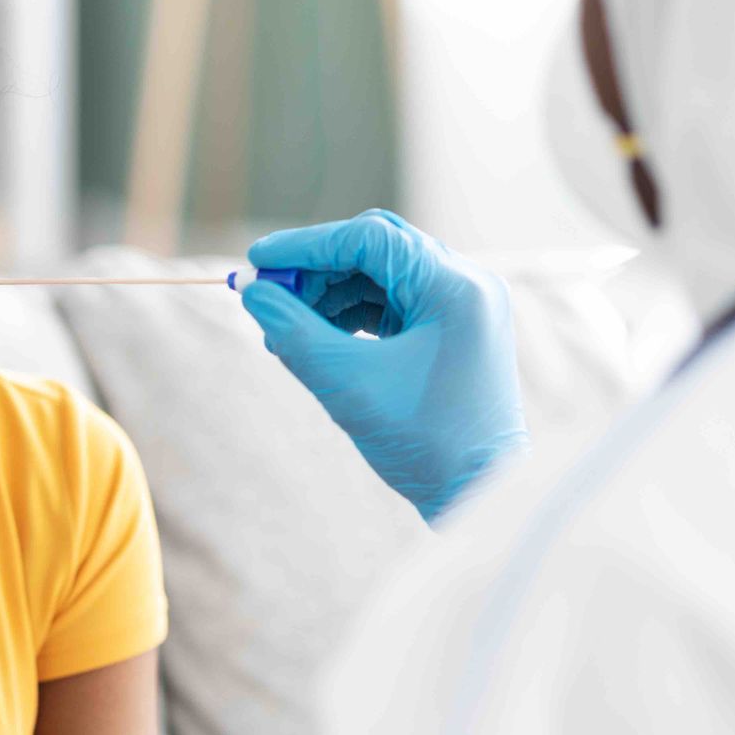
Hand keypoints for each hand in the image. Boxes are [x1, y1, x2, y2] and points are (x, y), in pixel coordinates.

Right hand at [239, 209, 528, 521]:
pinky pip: (395, 303)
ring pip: (382, 276)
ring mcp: (463, 307)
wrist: (480, 495)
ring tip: (287, 327)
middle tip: (269, 294)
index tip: (259, 262)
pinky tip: (318, 336)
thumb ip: (295, 334)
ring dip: (331, 294)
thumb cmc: (426, 444)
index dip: (306, 246)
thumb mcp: (348, 386)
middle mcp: (466, 286)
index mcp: (454, 288)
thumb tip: (254, 296)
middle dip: (317, 269)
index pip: (369, 240)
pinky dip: (353, 314)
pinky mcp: (454, 330)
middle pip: (376, 250)